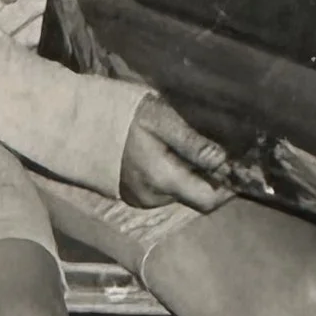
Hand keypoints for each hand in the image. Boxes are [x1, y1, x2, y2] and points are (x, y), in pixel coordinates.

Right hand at [119, 94, 232, 210]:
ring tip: (190, 148)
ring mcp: (139, 198)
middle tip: (217, 150)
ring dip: (189, 175)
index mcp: (163, 180)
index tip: (239, 169)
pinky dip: (171, 175)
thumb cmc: (120, 115)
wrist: (76, 123)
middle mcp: (152, 197)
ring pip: (178, 192)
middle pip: (194, 196)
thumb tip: (223, 160)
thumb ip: (192, 142)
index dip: (228, 189)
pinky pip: (161, 190)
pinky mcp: (130, 194)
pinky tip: (167, 153)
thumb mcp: (160, 119)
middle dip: (209, 178)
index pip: (207, 200)